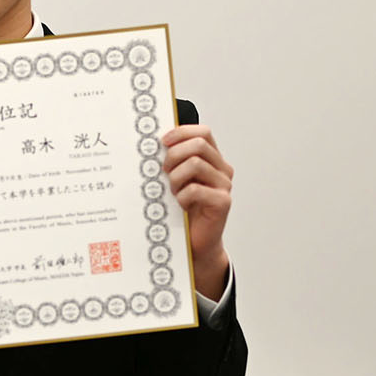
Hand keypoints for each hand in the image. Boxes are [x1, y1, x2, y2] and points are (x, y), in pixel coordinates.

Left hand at [162, 125, 232, 298]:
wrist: (195, 244)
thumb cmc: (182, 211)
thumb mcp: (175, 182)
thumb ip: (172, 163)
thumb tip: (151, 144)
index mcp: (212, 160)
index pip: (204, 133)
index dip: (182, 132)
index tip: (162, 141)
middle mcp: (222, 170)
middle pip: (199, 145)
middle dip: (174, 154)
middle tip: (163, 171)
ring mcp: (224, 186)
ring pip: (196, 164)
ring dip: (175, 177)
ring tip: (171, 191)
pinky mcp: (222, 202)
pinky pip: (196, 189)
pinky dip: (182, 195)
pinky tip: (179, 204)